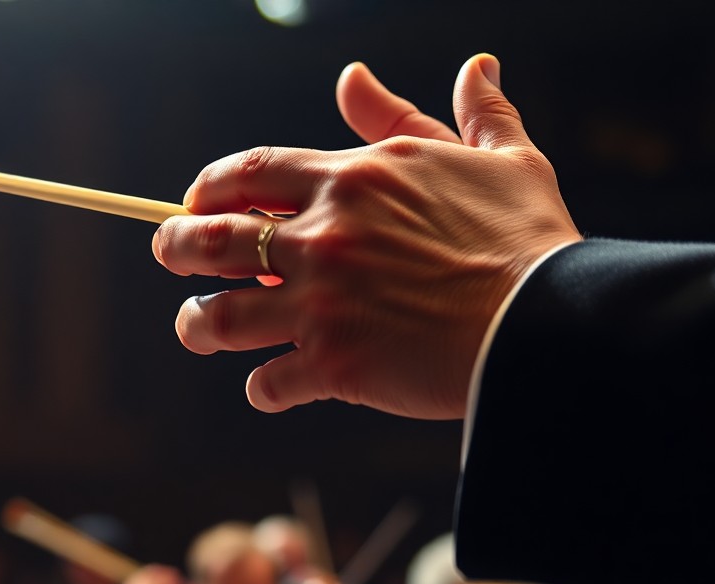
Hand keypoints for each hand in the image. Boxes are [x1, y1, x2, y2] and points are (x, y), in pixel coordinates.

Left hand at [155, 54, 581, 418]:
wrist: (547, 325)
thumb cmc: (530, 241)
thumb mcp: (502, 159)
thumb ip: (470, 113)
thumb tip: (474, 64)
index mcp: (352, 179)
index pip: (250, 172)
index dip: (209, 186)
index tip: (196, 201)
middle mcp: (323, 238)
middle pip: (211, 239)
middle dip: (175, 246)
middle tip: (167, 255)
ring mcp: (321, 304)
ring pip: (219, 316)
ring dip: (196, 324)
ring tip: (195, 328)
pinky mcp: (334, 366)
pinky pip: (269, 382)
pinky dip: (261, 389)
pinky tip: (267, 388)